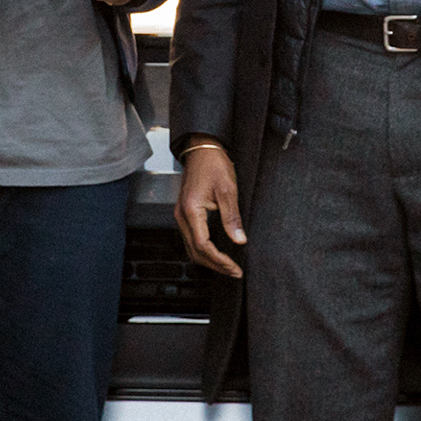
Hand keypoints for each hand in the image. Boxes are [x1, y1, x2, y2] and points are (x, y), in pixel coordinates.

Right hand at [173, 138, 245, 276]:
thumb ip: (232, 217)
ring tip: (228, 266)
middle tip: (234, 272)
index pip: (203, 245)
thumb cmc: (214, 164)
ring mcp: (181, 215)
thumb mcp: (228, 189)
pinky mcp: (184, 213)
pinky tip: (217, 253)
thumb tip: (239, 240)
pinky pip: (191, 239)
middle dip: (215, 265)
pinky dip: (203, 250)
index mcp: (191, 210)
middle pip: (195, 251)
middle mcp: (182, 215)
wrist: (201, 148)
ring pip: (191, 247)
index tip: (234, 267)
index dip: (219, 260)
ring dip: (209, 260)